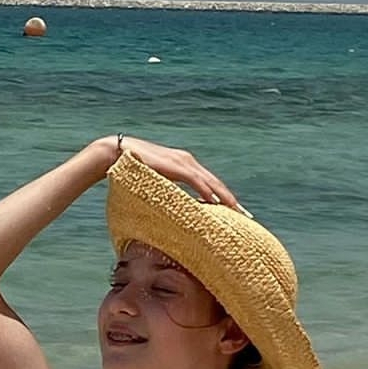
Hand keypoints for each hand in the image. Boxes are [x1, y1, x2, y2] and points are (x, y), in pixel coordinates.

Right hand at [114, 135, 241, 210]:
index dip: (224, 197)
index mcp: (187, 165)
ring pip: (210, 182)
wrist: (120, 153)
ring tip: (237, 211)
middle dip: (232, 200)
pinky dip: (207, 191)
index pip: (211, 183)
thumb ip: (169, 189)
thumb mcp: (157, 181)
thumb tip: (174, 206)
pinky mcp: (176, 166)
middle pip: (216, 183)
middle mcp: (189, 162)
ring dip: (225, 197)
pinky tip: (215, 202)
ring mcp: (183, 162)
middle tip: (246, 215)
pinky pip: (196, 181)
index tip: (236, 211)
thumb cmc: (135, 169)